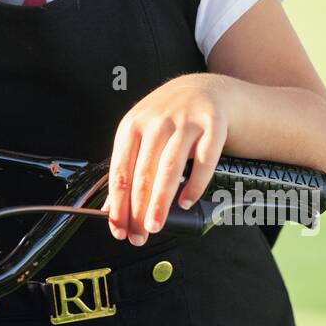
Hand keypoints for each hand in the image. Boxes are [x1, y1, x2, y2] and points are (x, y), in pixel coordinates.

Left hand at [105, 73, 229, 245]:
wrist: (206, 90)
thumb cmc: (169, 118)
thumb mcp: (142, 134)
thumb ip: (128, 167)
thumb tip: (113, 207)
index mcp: (133, 126)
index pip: (120, 171)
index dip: (118, 203)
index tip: (118, 228)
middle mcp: (157, 121)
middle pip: (143, 173)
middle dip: (138, 209)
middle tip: (138, 235)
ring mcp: (185, 121)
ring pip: (170, 168)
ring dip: (161, 201)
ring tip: (155, 224)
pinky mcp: (213, 124)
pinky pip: (204, 160)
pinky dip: (195, 184)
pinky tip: (186, 202)